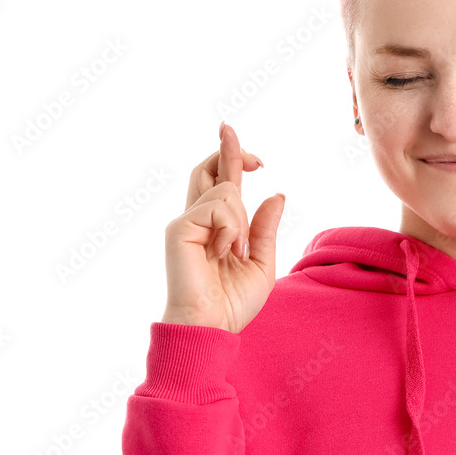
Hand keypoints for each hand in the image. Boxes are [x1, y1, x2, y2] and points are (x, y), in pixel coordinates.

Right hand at [161, 121, 285, 331]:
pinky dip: (231, 229)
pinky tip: (223, 253)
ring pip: (225, 191)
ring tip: (233, 254)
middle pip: (208, 170)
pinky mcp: (179, 228)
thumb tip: (276, 194)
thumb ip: (265, 229)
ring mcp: (185, 222)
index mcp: (215, 227)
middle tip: (229, 127)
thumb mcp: (261, 262)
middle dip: (226, 148)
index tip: (257, 157)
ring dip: (240, 220)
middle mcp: (197, 220)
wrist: (212, 327)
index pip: (221, 183)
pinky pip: (219, 207)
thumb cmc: (233, 304)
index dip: (234, 160)